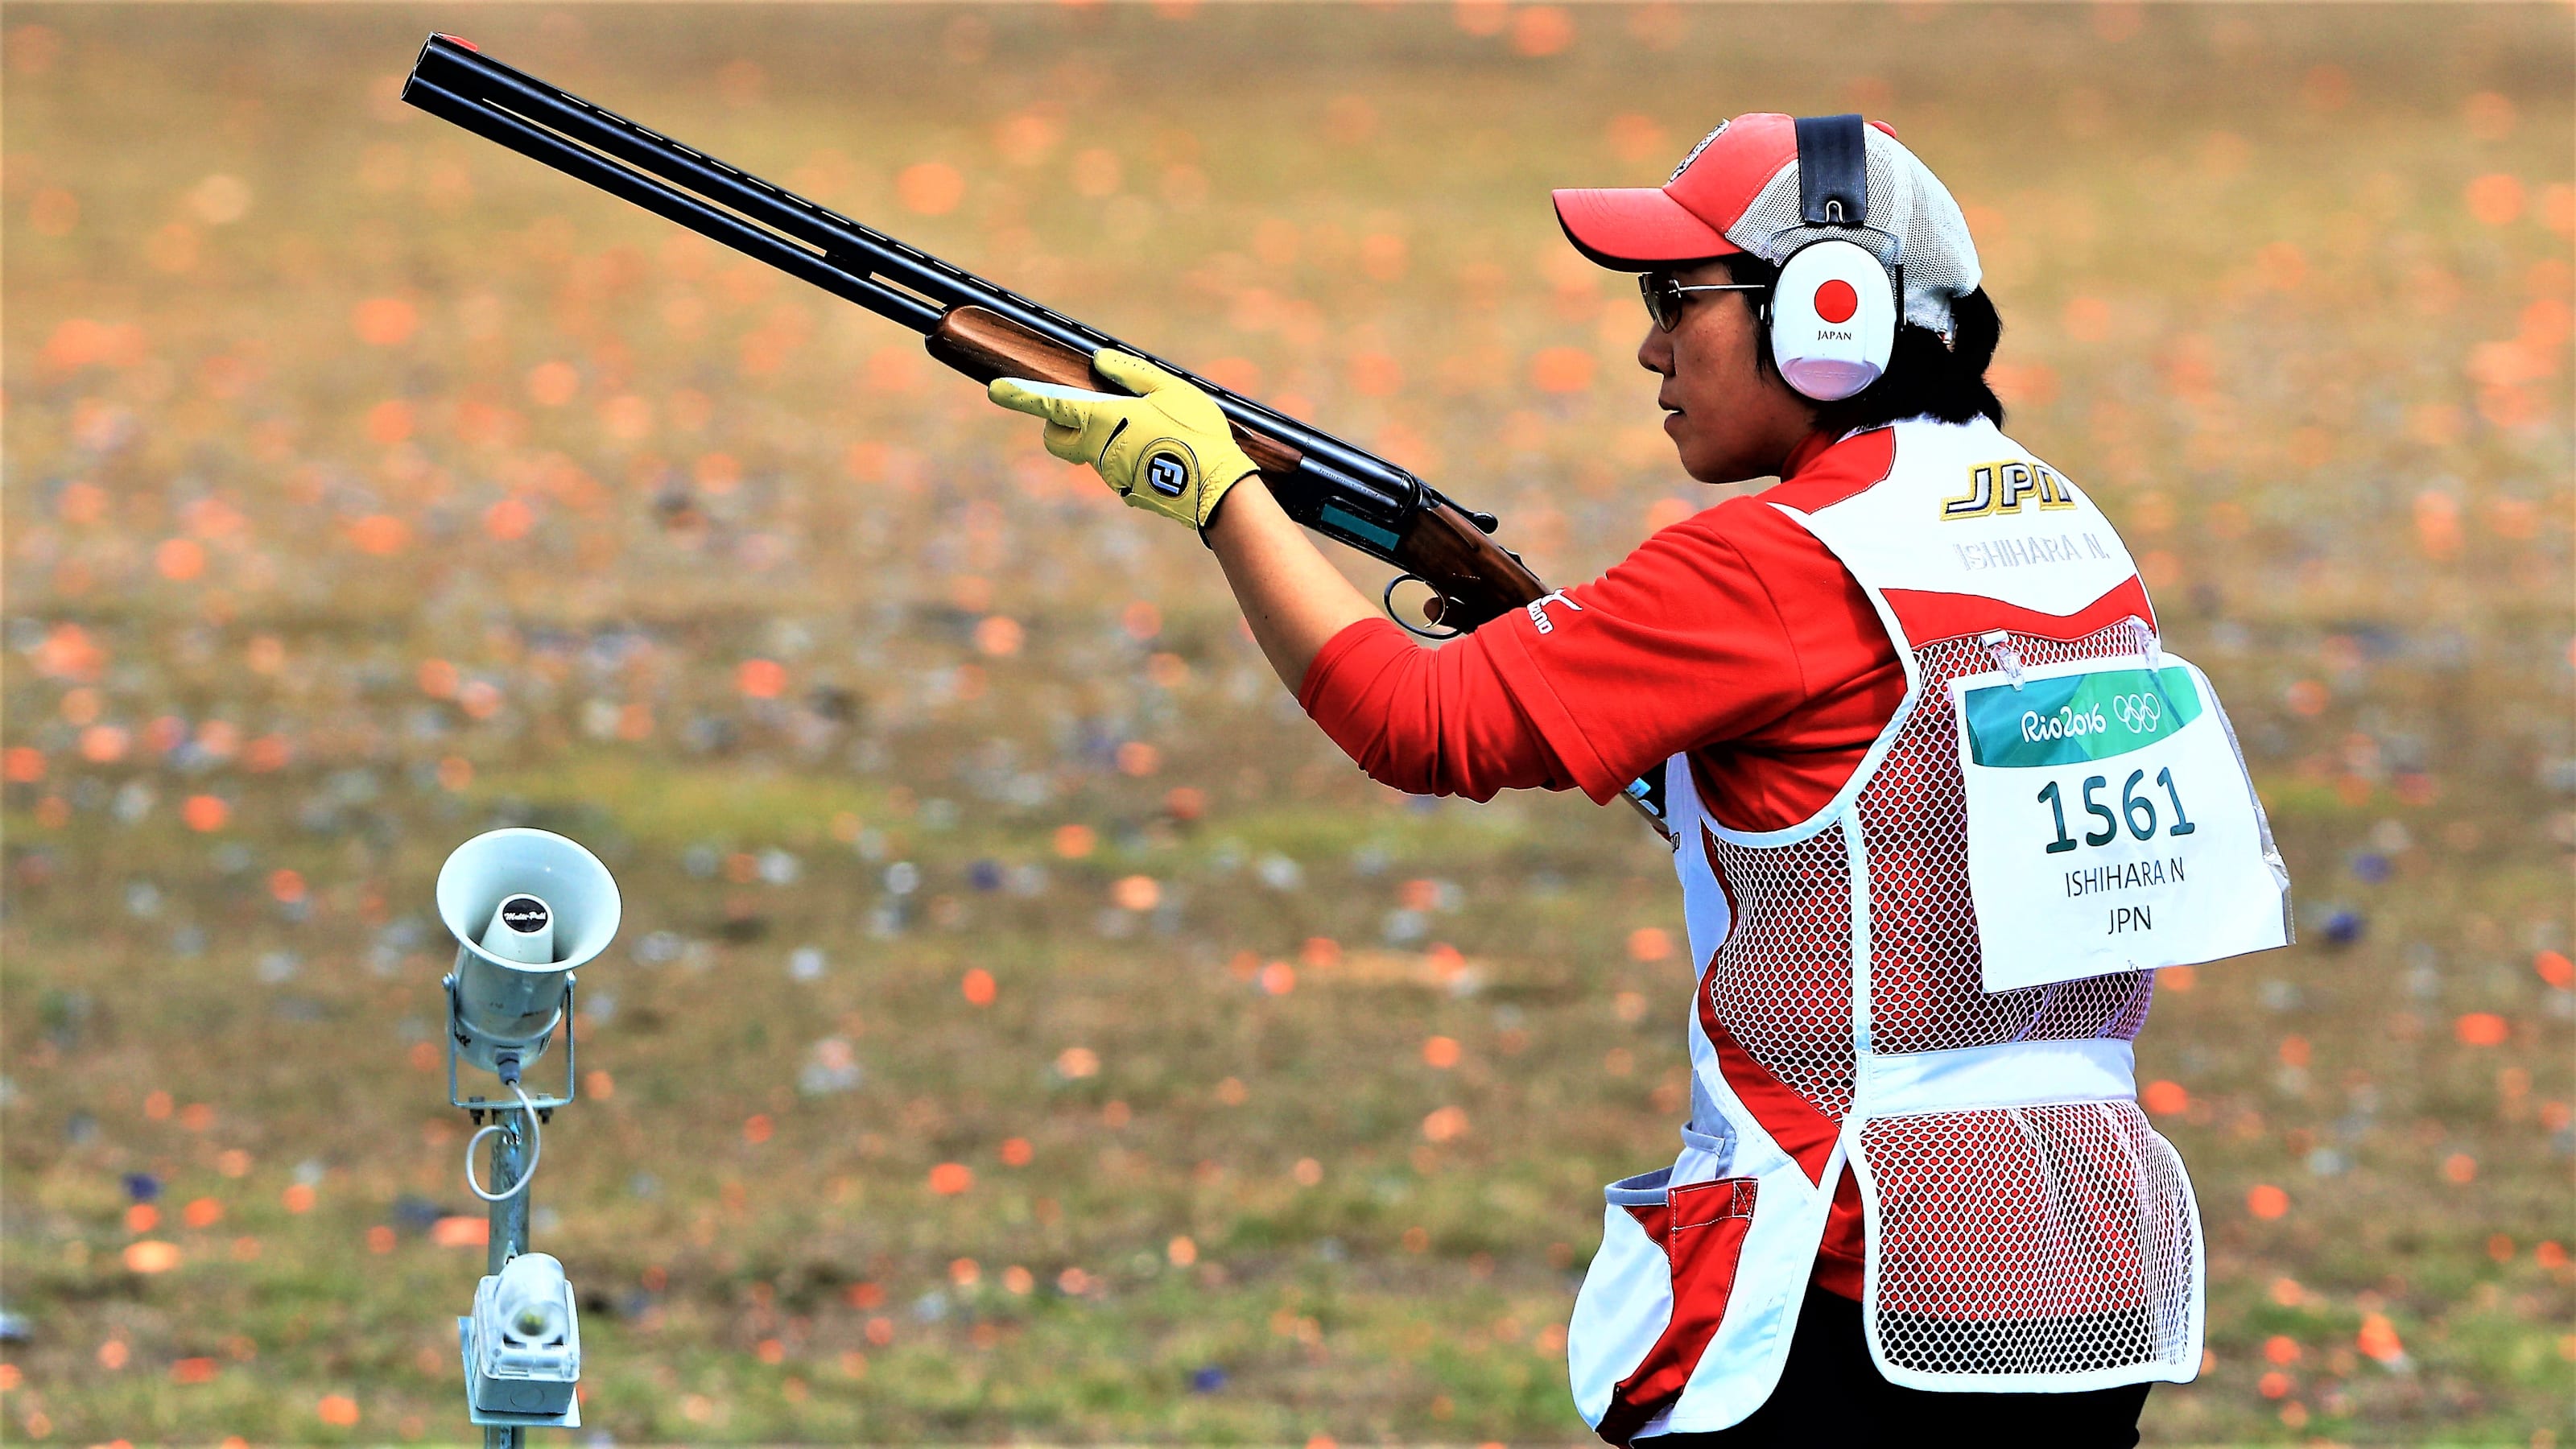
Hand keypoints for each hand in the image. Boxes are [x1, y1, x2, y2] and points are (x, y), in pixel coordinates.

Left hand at [989, 349, 1258, 529]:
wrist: (1217, 491)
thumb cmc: (1197, 434)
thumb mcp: (1170, 390)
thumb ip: (1132, 374)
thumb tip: (1100, 359)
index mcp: (1105, 419)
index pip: (1051, 405)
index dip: (1020, 396)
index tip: (996, 389)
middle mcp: (1099, 451)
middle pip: (1057, 439)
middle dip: (1058, 426)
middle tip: (1086, 412)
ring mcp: (1111, 476)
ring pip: (1090, 454)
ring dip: (1107, 439)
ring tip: (1153, 431)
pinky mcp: (1128, 493)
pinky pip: (1118, 469)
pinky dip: (1129, 458)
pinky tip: (1162, 452)